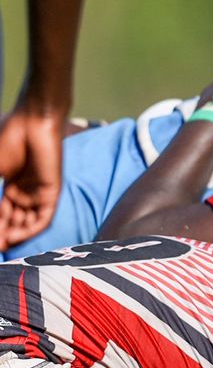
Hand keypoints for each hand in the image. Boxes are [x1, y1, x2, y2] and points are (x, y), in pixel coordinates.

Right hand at [0, 106, 64, 246]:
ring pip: (28, 222)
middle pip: (13, 220)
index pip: (2, 213)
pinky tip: (17, 236)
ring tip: (2, 244)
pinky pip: (44, 217)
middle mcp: (26, 192)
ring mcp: (40, 193)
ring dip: (15, 235)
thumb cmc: (8, 140)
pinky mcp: (53, 192)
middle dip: (2, 234)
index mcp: (12, 186)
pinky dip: (30, 228)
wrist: (32, 123)